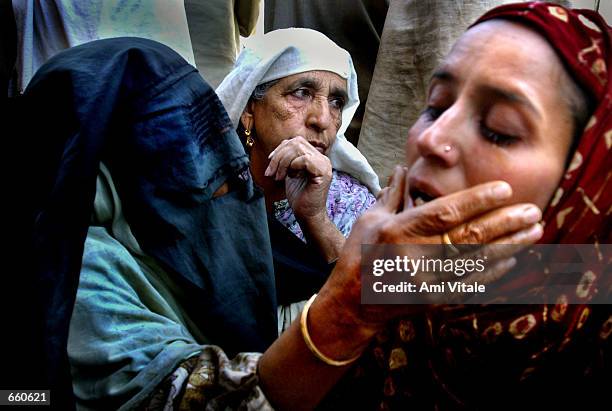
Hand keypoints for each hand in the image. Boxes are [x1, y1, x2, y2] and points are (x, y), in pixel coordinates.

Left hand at [265, 136, 331, 222]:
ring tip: (278, 177)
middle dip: (279, 156)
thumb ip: (288, 159)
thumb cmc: (299, 196)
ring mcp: (324, 164)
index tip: (271, 162)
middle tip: (271, 172)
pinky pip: (304, 160)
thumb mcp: (290, 172)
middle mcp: (322, 158)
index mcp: (315, 157)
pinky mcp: (323, 172)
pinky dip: (292, 167)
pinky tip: (291, 177)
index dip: (281, 149)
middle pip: (296, 142)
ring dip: (282, 163)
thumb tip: (278, 149)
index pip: (296, 141)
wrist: (307, 214)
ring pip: (298, 149)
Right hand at [315, 165, 543, 338]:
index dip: (477, 201)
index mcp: (398, 231)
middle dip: (505, 222)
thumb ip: (392, 195)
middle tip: (532, 211)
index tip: (504, 190)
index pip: (445, 213)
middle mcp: (415, 256)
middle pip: (469, 236)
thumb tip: (403, 168)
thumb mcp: (370, 220)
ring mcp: (428, 281)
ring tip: (534, 231)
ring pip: (477, 261)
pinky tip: (513, 258)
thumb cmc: (360, 256)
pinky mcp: (436, 300)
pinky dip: (494, 272)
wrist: (353, 303)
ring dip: (509, 245)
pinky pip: (472, 285)